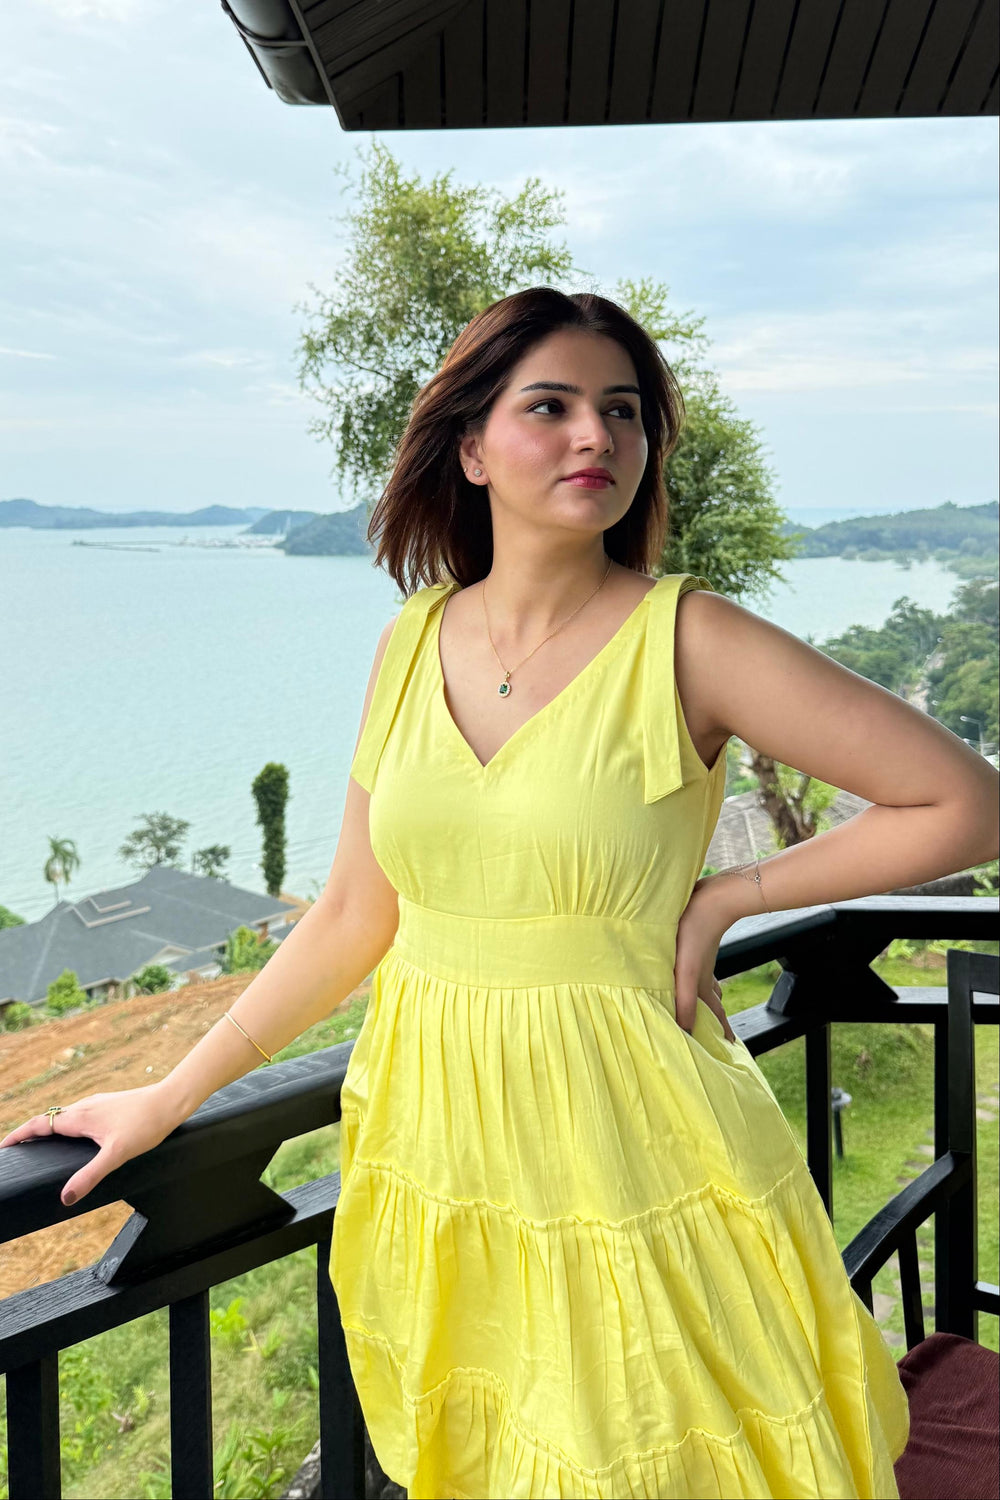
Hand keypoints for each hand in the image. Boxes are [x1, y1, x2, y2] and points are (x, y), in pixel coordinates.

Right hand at [0, 1083, 182, 1206]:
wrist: (171, 1100)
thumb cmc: (146, 1125)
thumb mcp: (116, 1155)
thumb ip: (90, 1175)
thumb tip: (64, 1198)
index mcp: (80, 1117)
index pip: (40, 1124)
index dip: (19, 1134)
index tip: (4, 1146)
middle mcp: (85, 1106)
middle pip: (49, 1118)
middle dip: (30, 1132)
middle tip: (17, 1149)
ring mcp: (97, 1103)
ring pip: (65, 1115)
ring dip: (49, 1127)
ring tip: (41, 1144)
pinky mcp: (109, 1104)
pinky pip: (79, 1114)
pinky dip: (67, 1125)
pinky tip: (78, 1136)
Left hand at [673, 876, 737, 1042]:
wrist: (714, 897)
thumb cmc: (696, 932)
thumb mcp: (687, 970)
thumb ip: (684, 1000)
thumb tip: (685, 1030)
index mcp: (701, 984)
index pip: (715, 1015)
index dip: (722, 1032)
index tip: (729, 1049)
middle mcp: (702, 974)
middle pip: (712, 1002)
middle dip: (715, 1020)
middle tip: (722, 1035)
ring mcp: (699, 958)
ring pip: (707, 984)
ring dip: (708, 998)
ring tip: (706, 1007)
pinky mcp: (694, 941)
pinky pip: (698, 965)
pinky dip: (698, 974)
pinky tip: (687, 967)